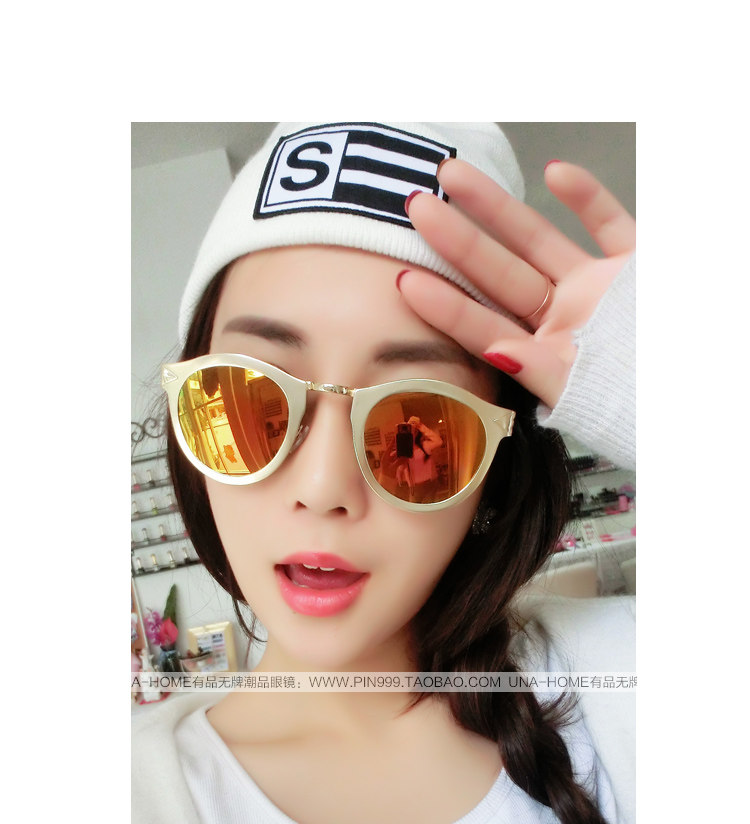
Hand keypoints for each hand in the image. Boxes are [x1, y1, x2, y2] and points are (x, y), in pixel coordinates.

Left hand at [398, 159, 634, 407]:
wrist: (704, 399)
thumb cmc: (647, 407)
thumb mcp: (593, 395)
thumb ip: (545, 373)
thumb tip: (498, 351)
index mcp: (543, 353)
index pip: (482, 324)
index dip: (444, 303)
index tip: (401, 277)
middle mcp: (562, 317)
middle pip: (500, 273)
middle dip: (458, 240)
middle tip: (413, 206)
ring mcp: (596, 288)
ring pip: (539, 239)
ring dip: (499, 207)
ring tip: (453, 175)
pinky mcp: (636, 266)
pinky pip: (609, 222)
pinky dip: (587, 198)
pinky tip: (554, 172)